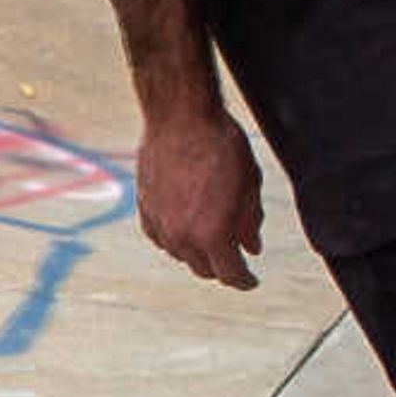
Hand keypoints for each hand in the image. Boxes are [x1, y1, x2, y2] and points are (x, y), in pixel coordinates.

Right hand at [137, 106, 264, 289]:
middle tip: (234, 257)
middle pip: (203, 269)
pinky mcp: (144, 208)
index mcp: (212, 235)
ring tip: (210, 237)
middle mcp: (182, 236)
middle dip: (221, 267)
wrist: (180, 116)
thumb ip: (250, 223)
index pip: (230, 275)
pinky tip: (184, 227)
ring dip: (197, 252)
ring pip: (179, 254)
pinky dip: (174, 238)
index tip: (251, 279)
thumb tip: (251, 247)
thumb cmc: (221, 145)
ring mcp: (159, 223)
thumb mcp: (249, 185)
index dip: (245, 280)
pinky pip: (159, 236)